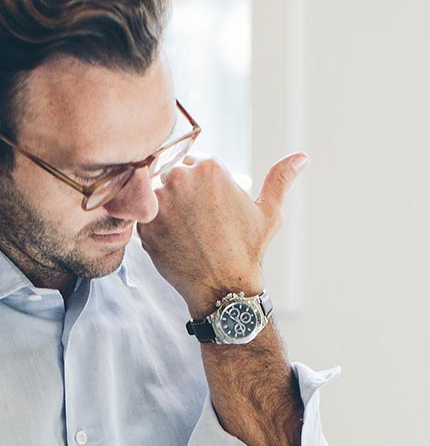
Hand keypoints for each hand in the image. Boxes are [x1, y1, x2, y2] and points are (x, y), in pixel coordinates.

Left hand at [137, 153, 309, 316]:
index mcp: (210, 168)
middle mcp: (181, 179)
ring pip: (154, 195)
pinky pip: (143, 217)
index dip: (199, 186)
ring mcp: (160, 202)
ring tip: (182, 233)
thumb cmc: (248, 251)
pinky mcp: (144, 225)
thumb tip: (302, 158)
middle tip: (194, 223)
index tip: (206, 208)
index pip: (194, 163)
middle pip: (171, 175)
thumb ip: (280, 179)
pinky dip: (153, 228)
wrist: (224, 288)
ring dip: (164, 209)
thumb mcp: (269, 212)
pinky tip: (172, 242)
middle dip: (179, 194)